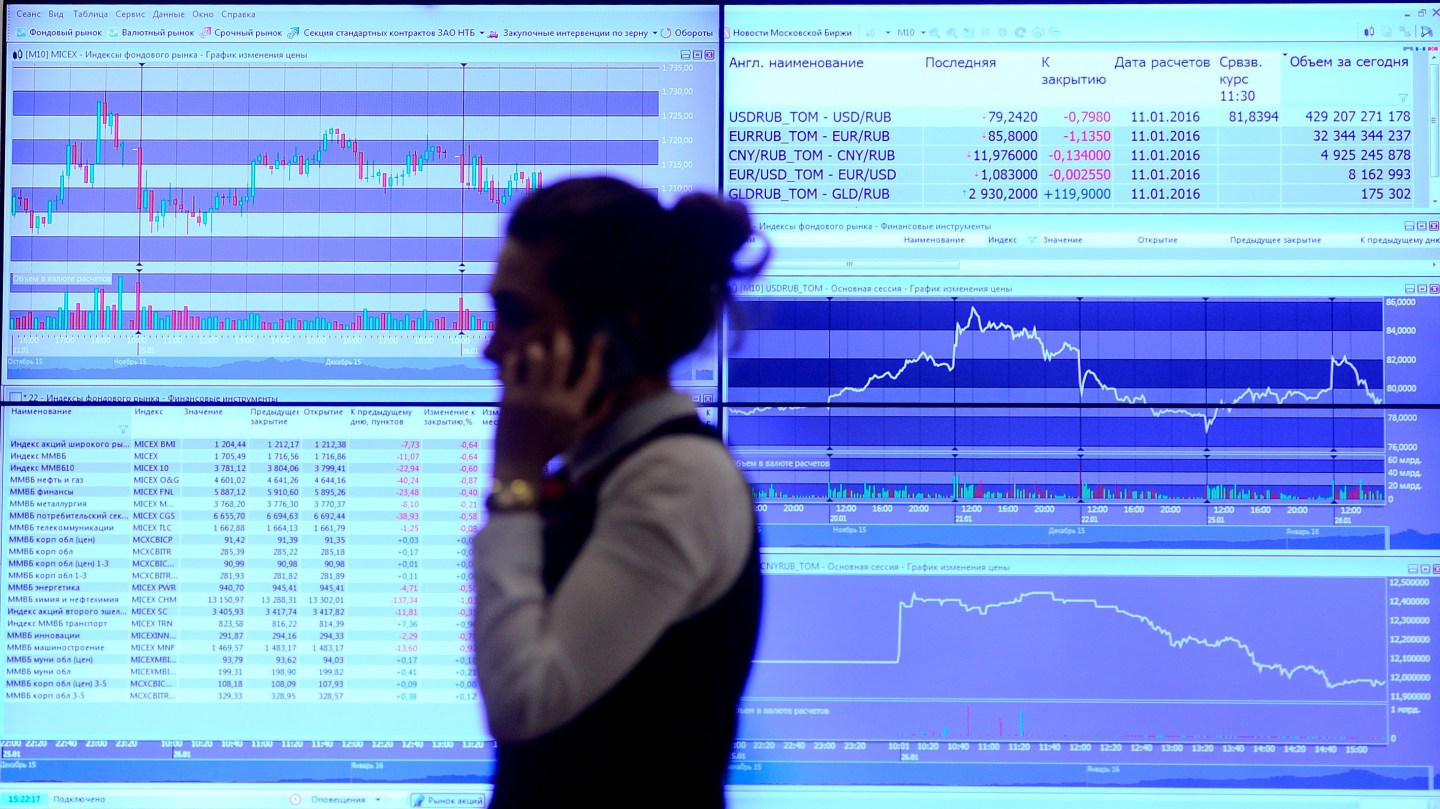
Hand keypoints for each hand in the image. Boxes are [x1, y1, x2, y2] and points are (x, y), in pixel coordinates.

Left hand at [492, 330, 609, 482]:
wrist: (518, 462)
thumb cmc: (552, 447)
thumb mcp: (581, 433)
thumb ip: (600, 413)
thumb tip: (615, 391)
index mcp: (573, 408)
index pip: (591, 374)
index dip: (597, 352)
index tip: (599, 336)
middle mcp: (553, 400)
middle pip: (562, 357)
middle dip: (562, 338)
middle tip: (560, 330)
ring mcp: (529, 397)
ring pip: (535, 357)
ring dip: (537, 347)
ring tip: (537, 346)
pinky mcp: (509, 398)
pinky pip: (510, 368)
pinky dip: (513, 358)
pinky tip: (516, 358)